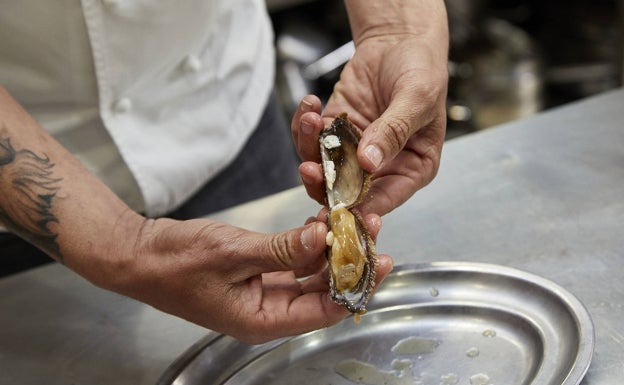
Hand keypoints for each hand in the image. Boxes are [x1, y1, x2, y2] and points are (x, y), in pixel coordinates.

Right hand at [104, 215, 391, 343]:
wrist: (138, 254)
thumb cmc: (175, 261)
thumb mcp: (231, 253)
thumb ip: (281, 249)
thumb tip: (323, 238)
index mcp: (263, 319)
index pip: (325, 310)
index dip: (357, 285)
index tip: (384, 260)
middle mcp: (268, 310)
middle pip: (323, 291)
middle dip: (348, 261)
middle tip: (371, 230)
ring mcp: (262, 292)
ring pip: (309, 274)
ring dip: (329, 249)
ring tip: (351, 220)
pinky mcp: (256, 274)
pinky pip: (292, 262)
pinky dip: (308, 244)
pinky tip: (321, 224)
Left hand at [291, 15, 447, 216]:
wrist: (399, 41)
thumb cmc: (421, 70)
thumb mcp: (417, 99)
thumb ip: (394, 131)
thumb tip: (370, 162)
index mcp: (412, 167)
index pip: (385, 199)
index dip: (362, 210)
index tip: (339, 211)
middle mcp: (382, 166)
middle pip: (348, 191)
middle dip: (325, 184)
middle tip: (310, 169)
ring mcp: (355, 150)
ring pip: (325, 167)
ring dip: (310, 149)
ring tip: (312, 119)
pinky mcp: (335, 131)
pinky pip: (313, 140)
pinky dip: (306, 126)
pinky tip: (310, 104)